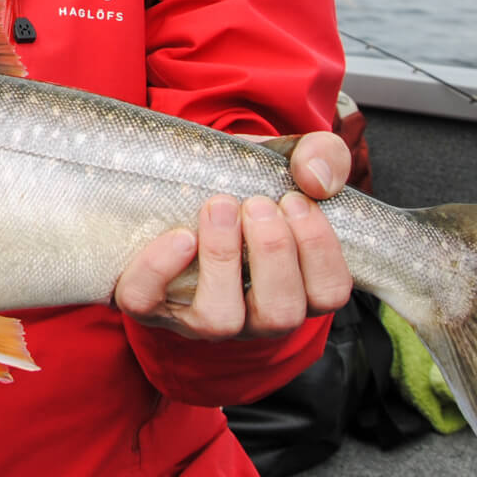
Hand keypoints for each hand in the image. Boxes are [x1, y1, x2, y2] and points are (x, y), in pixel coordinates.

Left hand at [114, 131, 353, 339]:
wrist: (182, 179)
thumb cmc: (246, 182)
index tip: (296, 200)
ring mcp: (201, 316)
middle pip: (281, 314)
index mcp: (296, 286)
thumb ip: (321, 156)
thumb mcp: (287, 160)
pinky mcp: (151, 303)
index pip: (328, 293)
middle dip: (274, 253)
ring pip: (220, 319)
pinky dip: (159, 270)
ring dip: (224, 258)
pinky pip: (147, 303)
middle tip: (259, 204)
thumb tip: (316, 178)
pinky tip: (179, 235)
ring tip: (220, 206)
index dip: (319, 250)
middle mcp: (254, 313)